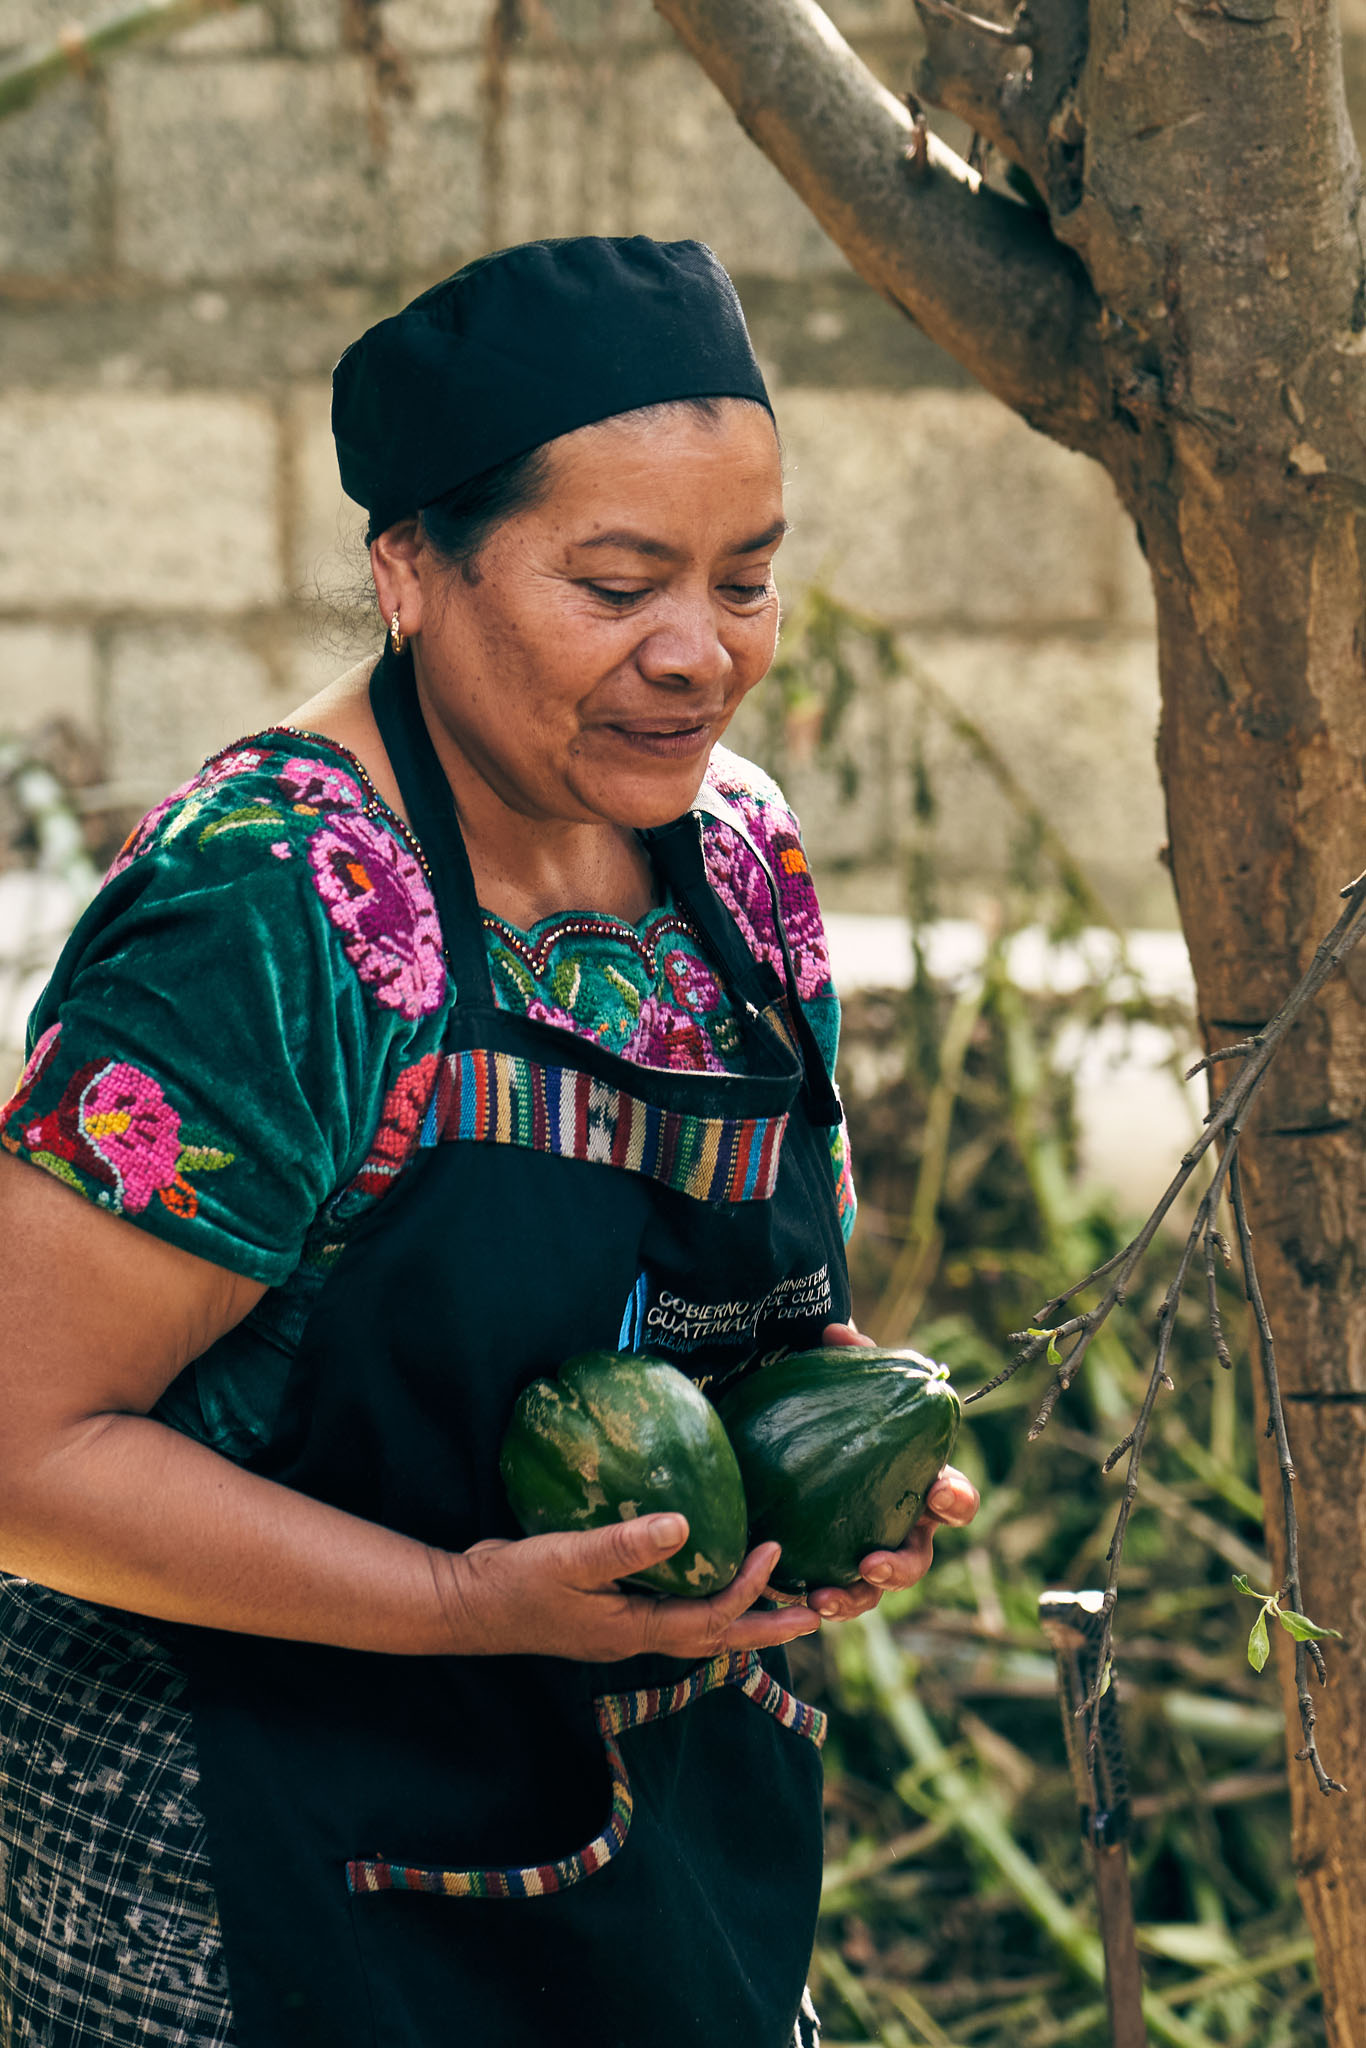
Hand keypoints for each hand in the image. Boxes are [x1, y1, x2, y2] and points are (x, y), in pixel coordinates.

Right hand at [430, 1518, 821, 1662]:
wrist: (465, 1604)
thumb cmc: (514, 1583)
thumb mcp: (569, 1558)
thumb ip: (624, 1545)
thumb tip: (685, 1525)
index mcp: (634, 1631)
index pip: (709, 1619)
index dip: (747, 1591)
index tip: (775, 1554)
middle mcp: (637, 1637)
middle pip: (717, 1638)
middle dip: (766, 1627)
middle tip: (816, 1614)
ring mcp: (622, 1628)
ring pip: (697, 1628)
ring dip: (740, 1616)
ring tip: (777, 1600)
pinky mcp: (609, 1611)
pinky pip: (673, 1612)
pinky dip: (702, 1600)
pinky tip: (705, 1573)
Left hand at [812, 1318, 978, 1620]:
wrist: (792, 1452)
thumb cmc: (838, 1419)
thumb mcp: (842, 1387)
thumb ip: (849, 1360)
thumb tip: (836, 1331)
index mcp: (918, 1485)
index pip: (954, 1498)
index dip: (956, 1500)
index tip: (939, 1496)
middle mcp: (901, 1527)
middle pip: (917, 1558)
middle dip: (901, 1567)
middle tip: (872, 1564)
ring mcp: (868, 1557)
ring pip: (874, 1592)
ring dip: (855, 1599)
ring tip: (824, 1598)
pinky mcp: (831, 1574)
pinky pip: (832, 1598)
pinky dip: (818, 1601)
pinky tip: (792, 1597)